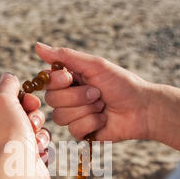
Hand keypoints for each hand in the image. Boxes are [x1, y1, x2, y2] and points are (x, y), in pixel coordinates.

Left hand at [0, 73, 50, 178]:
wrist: (19, 172)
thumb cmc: (8, 135)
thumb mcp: (3, 101)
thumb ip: (7, 86)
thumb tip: (9, 76)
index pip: (5, 105)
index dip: (21, 101)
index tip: (31, 102)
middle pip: (21, 117)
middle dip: (33, 117)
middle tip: (33, 122)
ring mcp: (10, 154)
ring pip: (34, 132)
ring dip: (40, 133)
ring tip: (35, 141)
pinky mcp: (26, 165)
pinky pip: (40, 148)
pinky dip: (42, 148)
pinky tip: (38, 153)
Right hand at [36, 42, 150, 141]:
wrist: (142, 109)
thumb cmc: (122, 84)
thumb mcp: (95, 65)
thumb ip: (66, 57)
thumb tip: (37, 46)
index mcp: (70, 79)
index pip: (47, 81)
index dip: (56, 82)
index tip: (70, 78)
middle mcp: (69, 98)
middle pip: (52, 100)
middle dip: (77, 97)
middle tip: (97, 93)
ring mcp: (74, 116)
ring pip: (61, 117)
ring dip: (86, 110)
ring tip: (102, 106)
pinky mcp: (82, 133)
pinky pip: (74, 130)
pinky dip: (91, 123)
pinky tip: (104, 119)